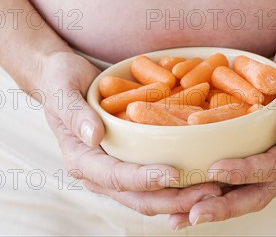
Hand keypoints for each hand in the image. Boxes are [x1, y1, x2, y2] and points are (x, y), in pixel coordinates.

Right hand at [39, 50, 221, 215]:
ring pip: (151, 194)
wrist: (61, 77)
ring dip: (181, 195)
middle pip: (139, 196)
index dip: (144, 179)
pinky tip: (204, 174)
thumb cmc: (60, 80)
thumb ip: (75, 113)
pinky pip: (154, 176)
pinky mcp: (128, 158)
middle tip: (209, 191)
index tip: (173, 174)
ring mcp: (114, 167)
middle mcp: (98, 171)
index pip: (115, 177)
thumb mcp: (62, 90)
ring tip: (216, 188)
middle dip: (174, 198)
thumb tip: (95, 136)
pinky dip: (179, 180)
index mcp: (80, 159)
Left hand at [168, 33, 275, 228]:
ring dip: (212, 205)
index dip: (246, 171)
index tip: (216, 170)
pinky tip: (182, 190)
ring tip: (178, 218)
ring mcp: (269, 155)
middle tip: (193, 215)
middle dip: (224, 206)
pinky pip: (232, 172)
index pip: (274, 167)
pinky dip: (209, 185)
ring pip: (241, 190)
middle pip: (256, 192)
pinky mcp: (254, 148)